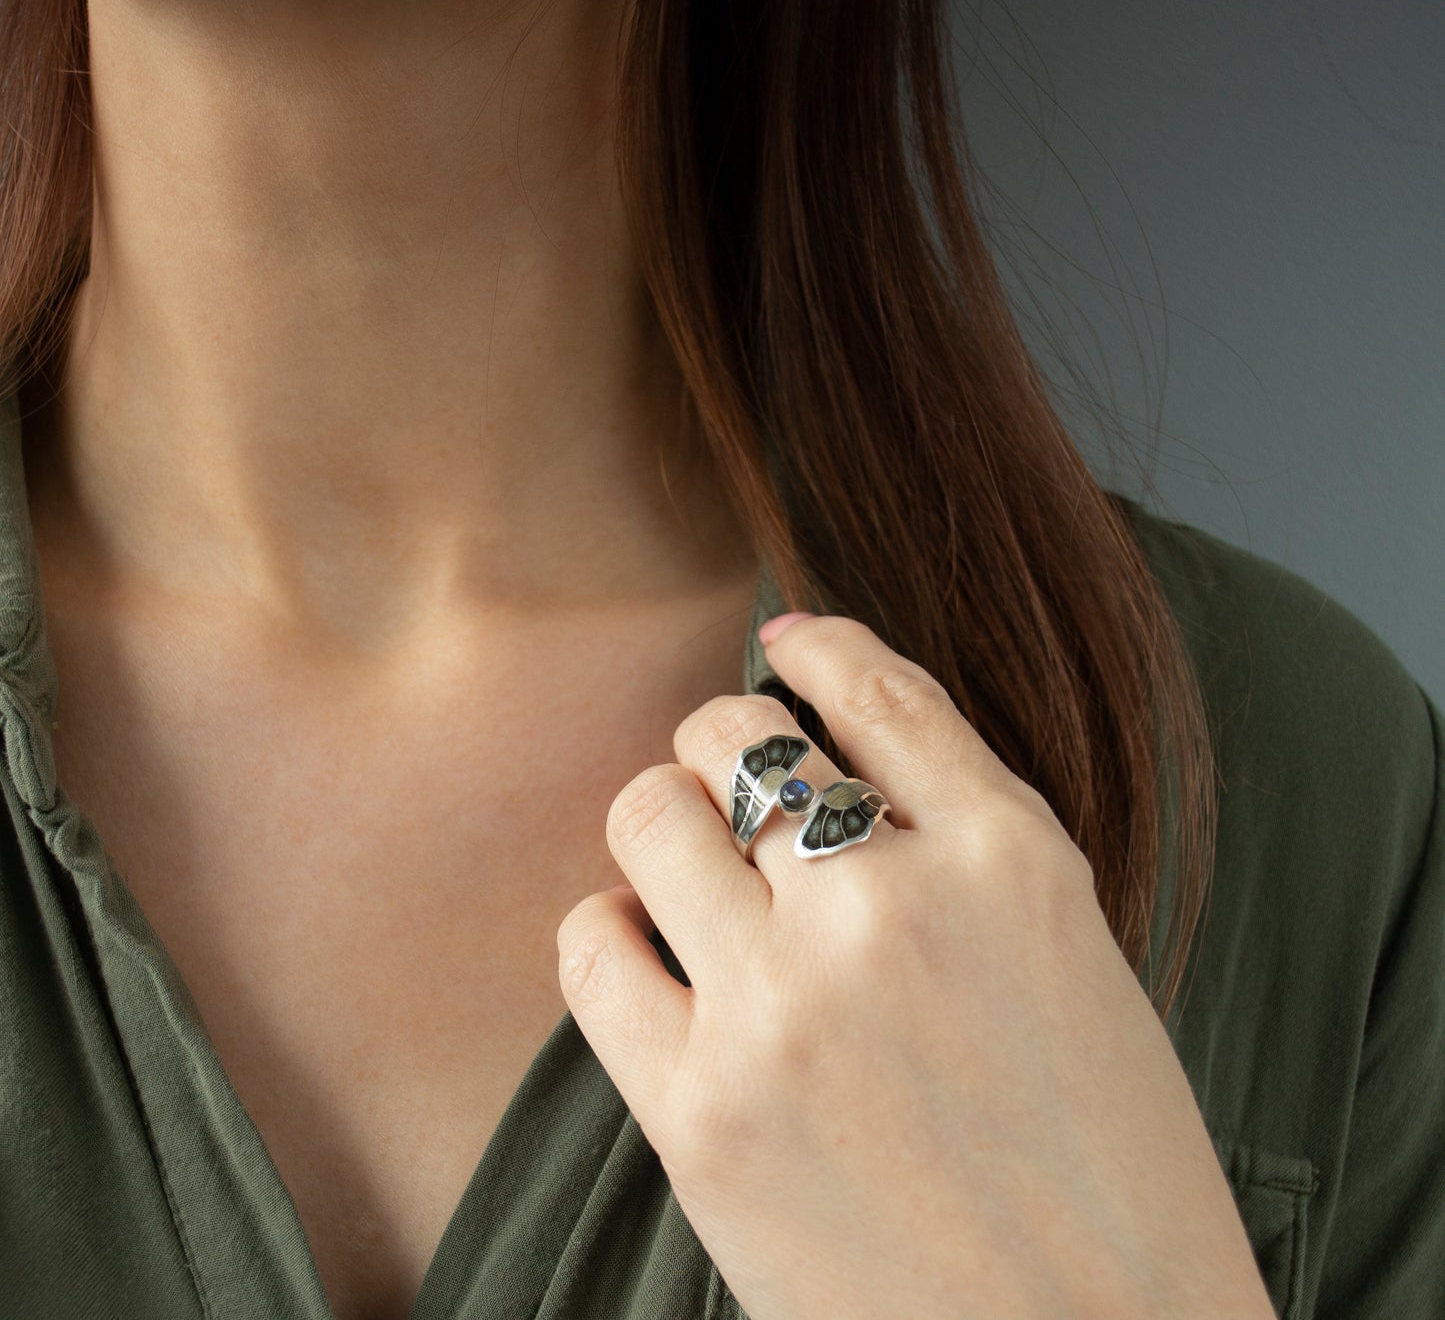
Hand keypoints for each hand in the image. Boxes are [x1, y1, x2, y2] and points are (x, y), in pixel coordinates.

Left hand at [556, 613, 1273, 1319]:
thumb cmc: (1103, 1169)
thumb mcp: (1072, 956)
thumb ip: (963, 840)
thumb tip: (826, 733)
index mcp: (1011, 860)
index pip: (877, 690)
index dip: (817, 646)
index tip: (784, 642)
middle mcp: (890, 908)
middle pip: (738, 735)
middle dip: (726, 748)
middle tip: (736, 797)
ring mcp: (786, 1005)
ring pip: (650, 813)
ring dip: (664, 824)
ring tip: (691, 876)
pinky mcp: (699, 1110)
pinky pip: (592, 943)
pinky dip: (609, 930)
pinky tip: (650, 957)